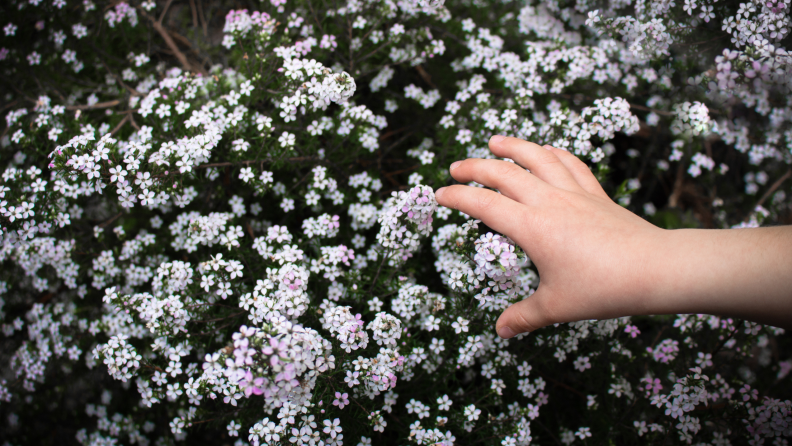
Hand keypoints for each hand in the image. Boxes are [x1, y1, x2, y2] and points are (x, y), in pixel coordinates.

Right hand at [434, 135, 669, 337]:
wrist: (655, 269)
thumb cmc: (603, 288)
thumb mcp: (557, 306)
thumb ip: (524, 316)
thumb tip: (501, 331)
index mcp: (532, 228)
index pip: (484, 205)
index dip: (457, 197)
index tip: (440, 194)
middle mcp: (549, 202)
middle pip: (504, 173)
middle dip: (475, 167)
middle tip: (456, 166)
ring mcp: (574, 193)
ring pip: (538, 157)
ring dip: (513, 146)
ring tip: (495, 141)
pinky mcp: (595, 194)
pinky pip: (571, 164)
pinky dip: (554, 153)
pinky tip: (547, 150)